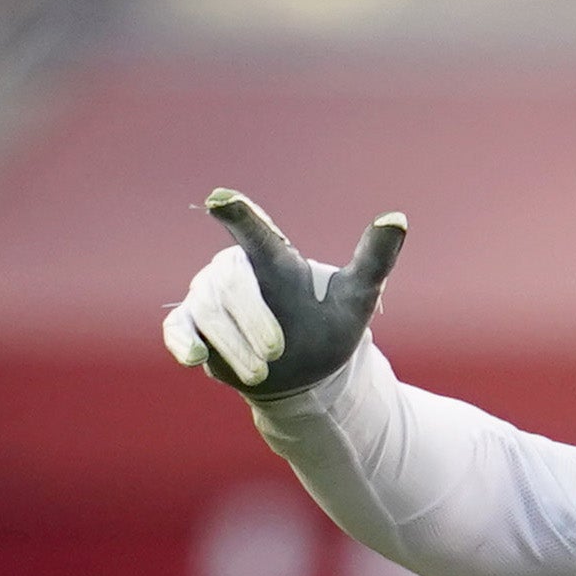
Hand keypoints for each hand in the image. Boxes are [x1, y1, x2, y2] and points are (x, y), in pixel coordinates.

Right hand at [162, 193, 407, 403]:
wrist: (305, 375)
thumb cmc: (328, 327)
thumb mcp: (356, 298)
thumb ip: (374, 259)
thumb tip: (398, 217)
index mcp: (272, 255)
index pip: (253, 228)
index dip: (237, 213)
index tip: (221, 200)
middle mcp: (235, 269)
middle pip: (230, 282)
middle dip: (253, 320)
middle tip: (276, 352)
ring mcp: (209, 297)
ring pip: (208, 312)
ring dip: (235, 346)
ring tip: (262, 371)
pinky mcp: (192, 326)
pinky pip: (178, 329)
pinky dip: (184, 343)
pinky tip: (195, 359)